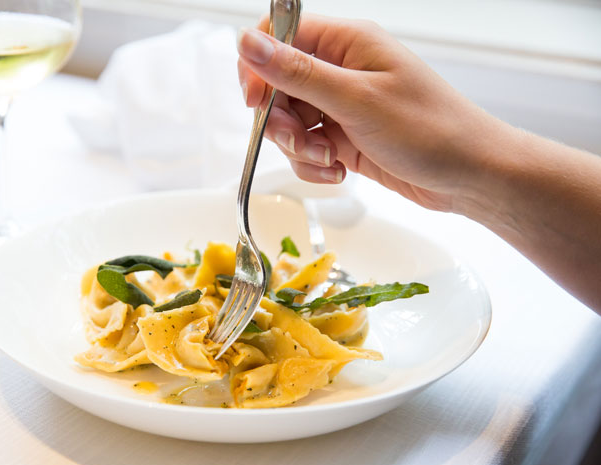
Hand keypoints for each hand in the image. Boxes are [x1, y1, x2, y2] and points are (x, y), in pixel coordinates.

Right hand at [237, 14, 500, 211]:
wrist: (469, 176)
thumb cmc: (430, 129)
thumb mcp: (356, 100)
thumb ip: (297, 73)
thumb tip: (247, 42)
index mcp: (347, 43)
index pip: (279, 36)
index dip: (259, 67)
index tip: (257, 101)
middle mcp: (341, 70)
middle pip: (278, 85)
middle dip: (280, 119)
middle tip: (302, 138)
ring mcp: (342, 105)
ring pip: (289, 121)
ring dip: (298, 147)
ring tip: (329, 158)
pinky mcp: (345, 136)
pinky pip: (307, 147)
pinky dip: (313, 164)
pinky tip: (338, 171)